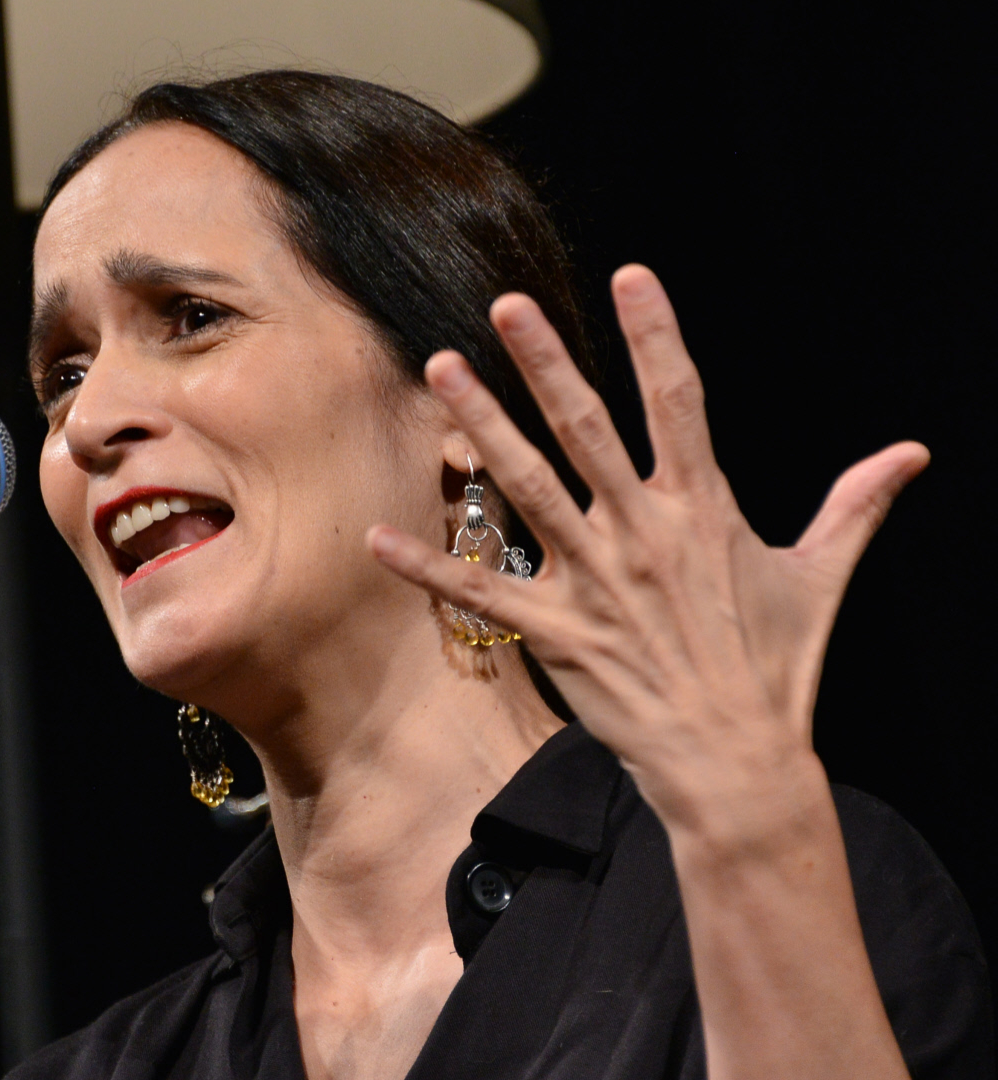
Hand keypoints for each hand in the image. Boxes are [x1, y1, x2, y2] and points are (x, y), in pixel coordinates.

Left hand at [367, 264, 921, 1079]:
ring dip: (480, 426)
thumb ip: (854, 507)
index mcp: (703, 510)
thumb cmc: (776, 670)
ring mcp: (595, 582)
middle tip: (507, 306)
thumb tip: (911, 455)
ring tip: (441, 369)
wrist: (737, 765)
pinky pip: (479, 593)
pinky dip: (428, 566)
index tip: (631, 276)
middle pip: (586, 428)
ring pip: (525, 487)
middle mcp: (642, 533)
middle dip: (545, 362)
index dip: (656, 335)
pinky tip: (379, 534)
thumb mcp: (820, 578)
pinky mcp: (557, 634)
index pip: (681, 401)